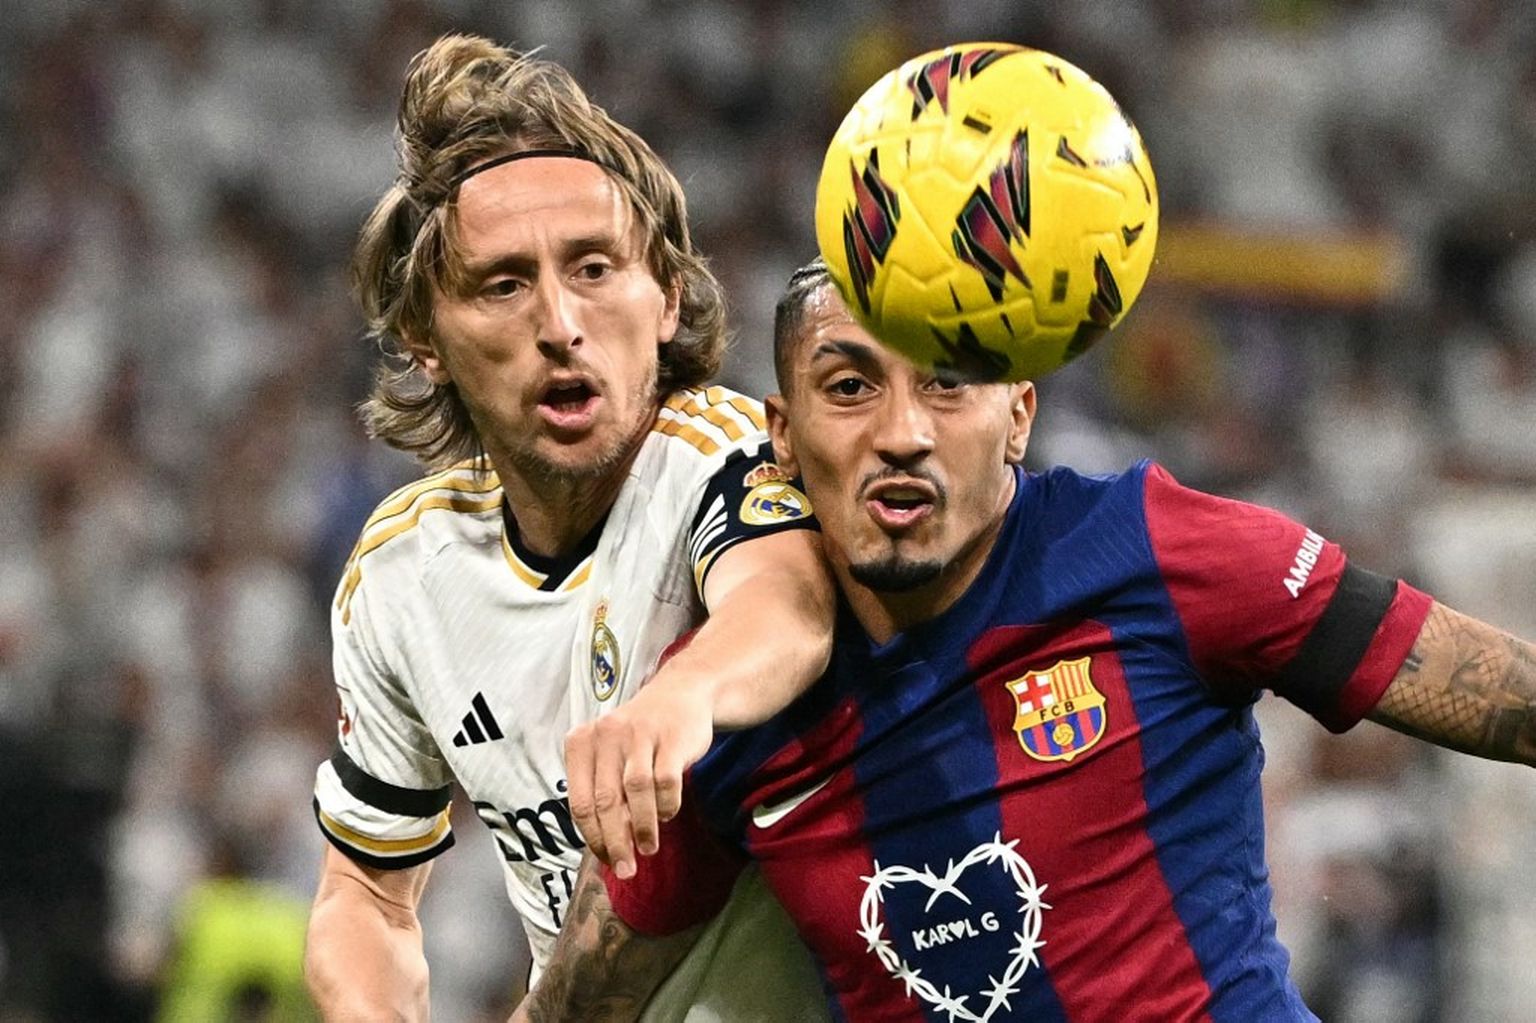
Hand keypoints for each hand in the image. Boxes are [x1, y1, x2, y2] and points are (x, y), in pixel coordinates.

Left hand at [565, 673, 713, 878]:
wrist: (681, 693)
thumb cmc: (640, 736)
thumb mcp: (613, 758)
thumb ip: (606, 795)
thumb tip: (608, 847)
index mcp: (582, 742)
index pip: (580, 802)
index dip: (592, 837)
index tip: (606, 860)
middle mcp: (606, 735)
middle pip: (606, 801)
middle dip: (615, 842)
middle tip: (626, 868)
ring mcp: (639, 734)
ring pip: (636, 791)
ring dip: (642, 827)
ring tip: (648, 848)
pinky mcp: (671, 738)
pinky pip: (666, 781)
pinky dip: (666, 805)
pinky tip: (667, 815)